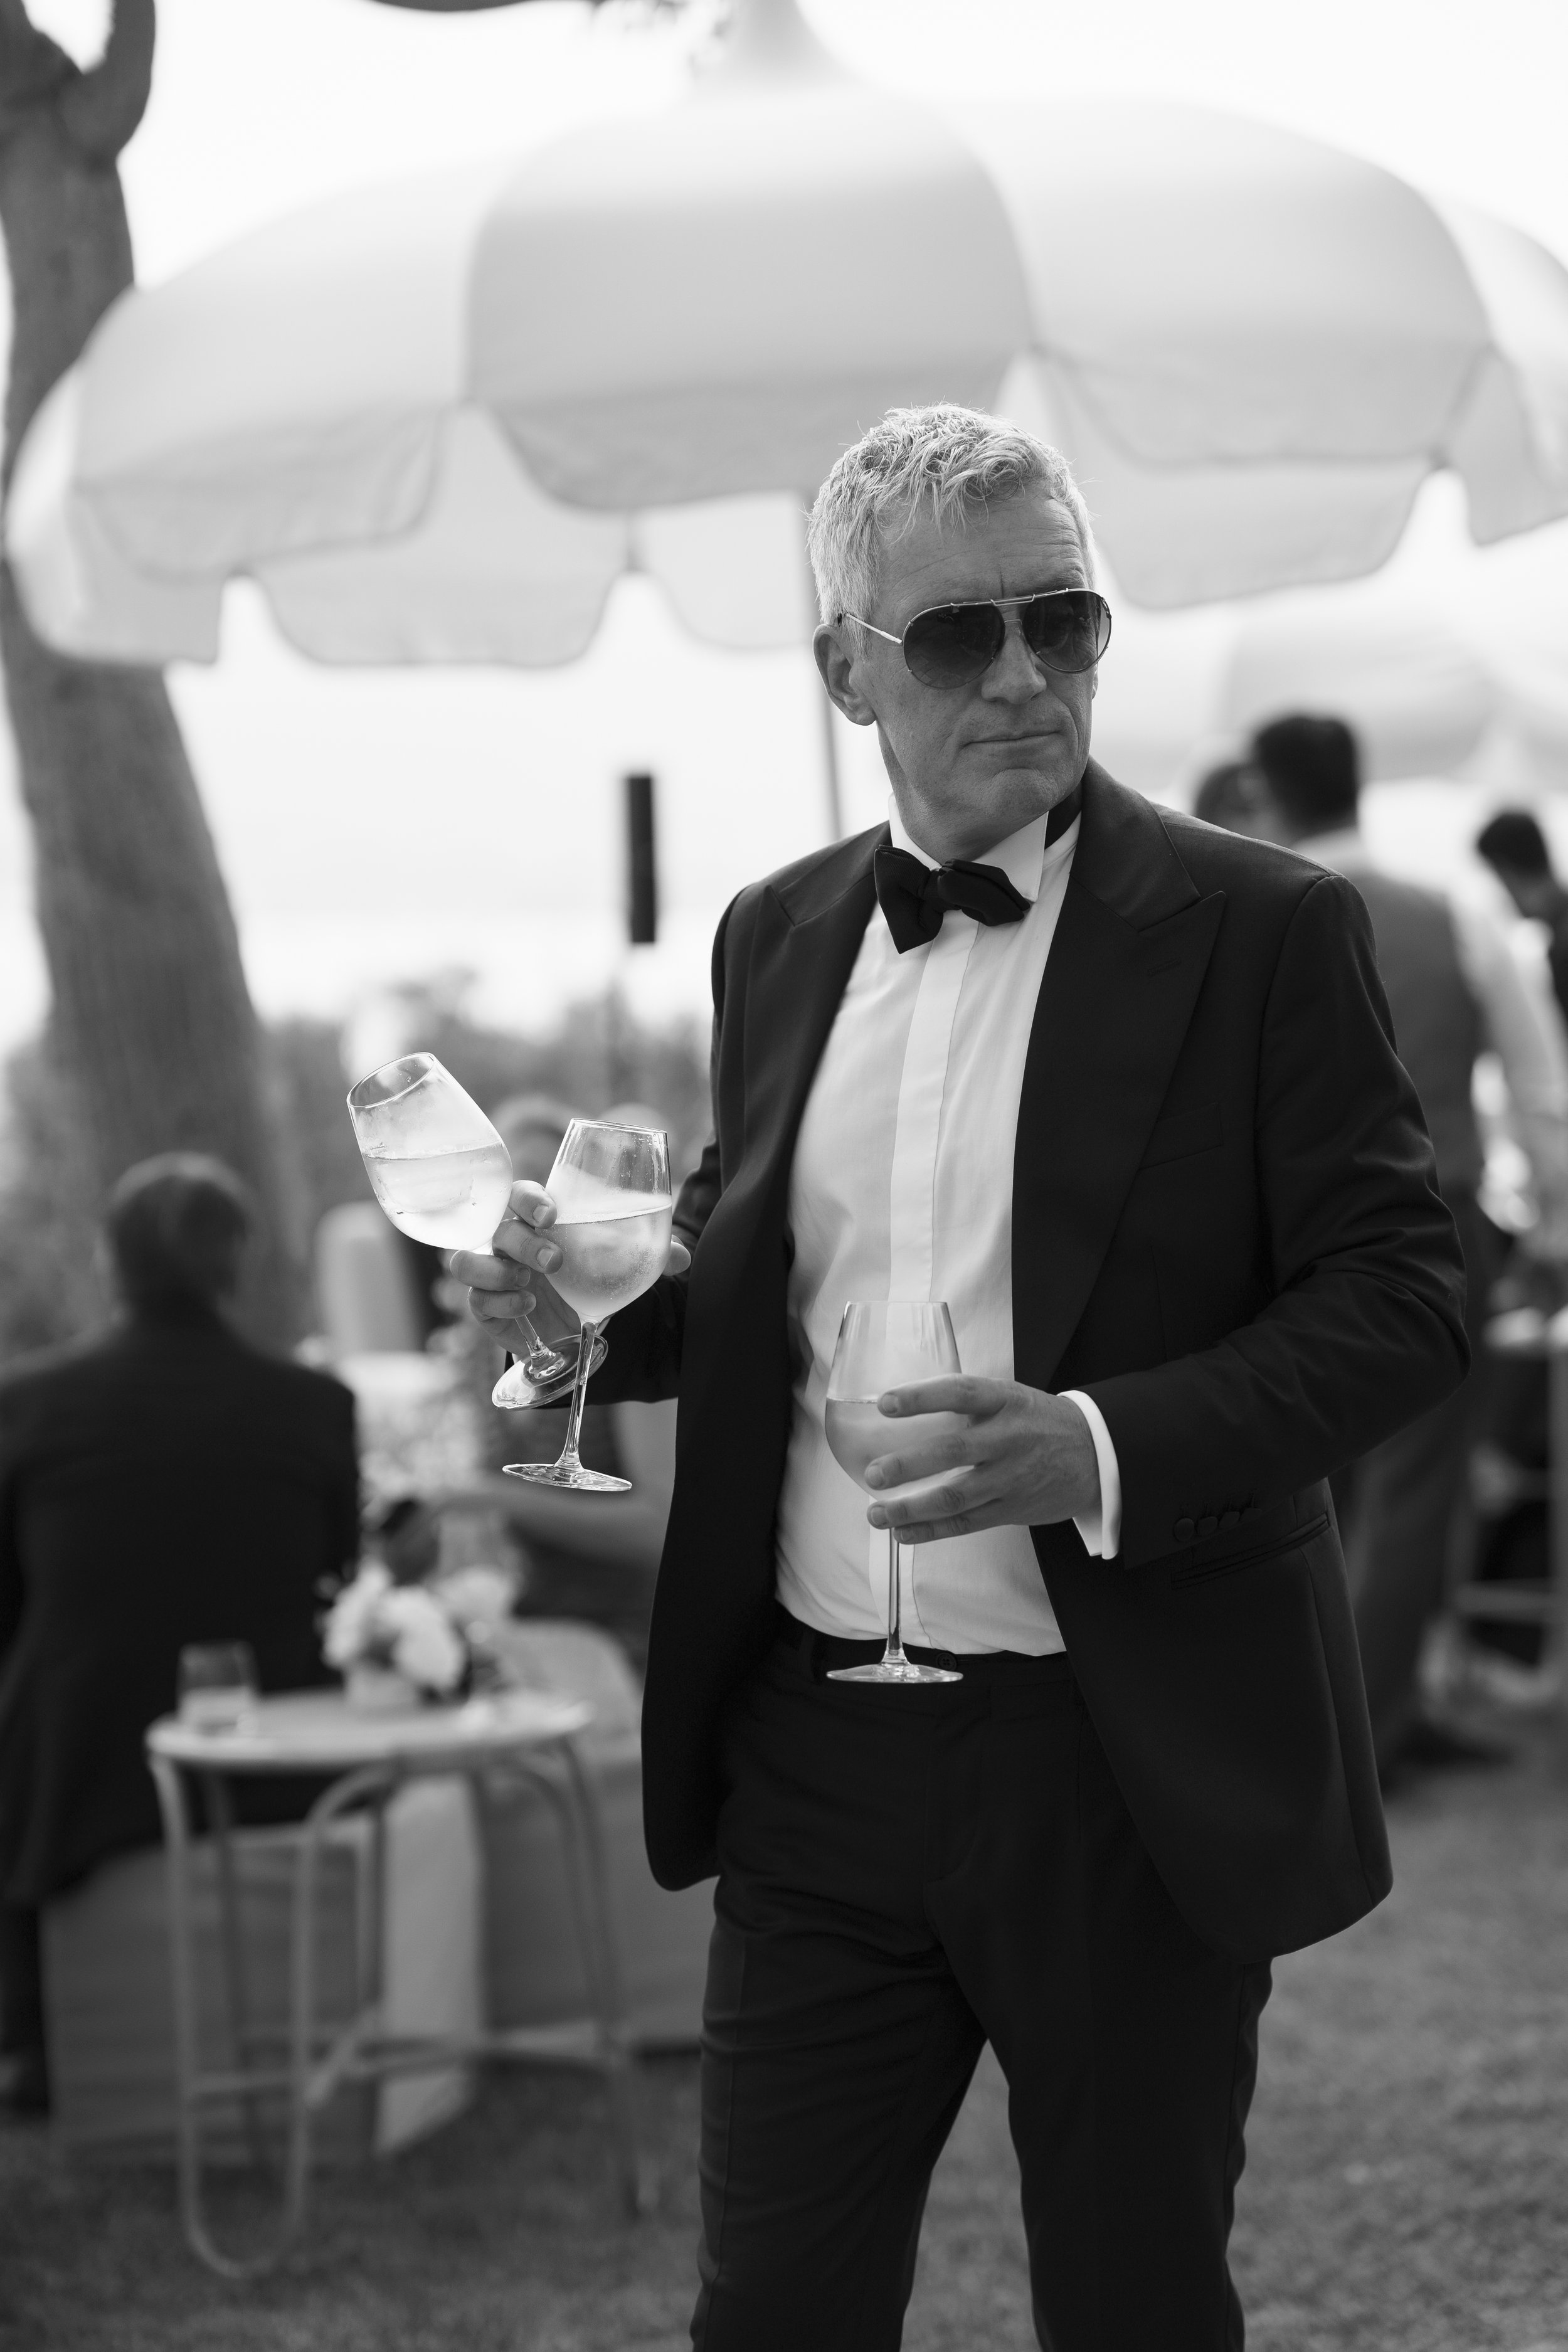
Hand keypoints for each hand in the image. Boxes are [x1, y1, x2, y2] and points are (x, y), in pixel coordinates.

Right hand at [450, 1180, 690, 1359]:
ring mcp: (493, 1273)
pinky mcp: (486, 1307)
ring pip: (467, 1261)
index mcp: (536, 1219)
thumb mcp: (622, 1263)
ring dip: (496, 1271)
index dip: (528, 1199)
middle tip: (556, 1261)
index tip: (551, 1214)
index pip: (518, 1194)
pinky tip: (526, 1308)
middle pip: (496, 1227)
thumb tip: (683, 1255)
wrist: (577, 1322)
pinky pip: (475, 1301)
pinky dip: (499, 1303)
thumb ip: (651, 1254)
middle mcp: (508, 1241)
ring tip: (530, 1286)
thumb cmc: (591, 1276)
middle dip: (524, 1241)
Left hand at [863, 1377, 1099, 1545]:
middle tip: (872, 1473)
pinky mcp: (1013, 1510)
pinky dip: (932, 1531)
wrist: (1096, 1454)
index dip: (922, 1397)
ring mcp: (1012, 1477)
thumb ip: (967, 1404)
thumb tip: (901, 1408)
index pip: (961, 1393)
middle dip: (909, 1465)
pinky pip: (967, 1524)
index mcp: (1006, 1401)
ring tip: (876, 1514)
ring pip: (956, 1497)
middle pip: (954, 1451)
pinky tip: (902, 1533)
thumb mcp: (1010, 1398)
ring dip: (911, 1508)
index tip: (884, 1404)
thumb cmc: (1037, 1422)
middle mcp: (1009, 1438)